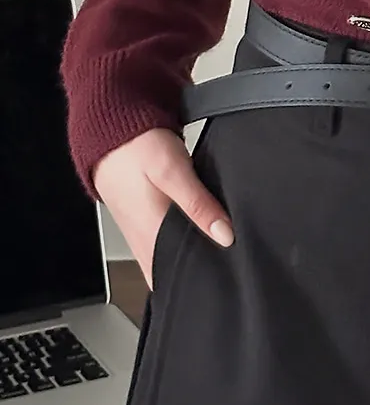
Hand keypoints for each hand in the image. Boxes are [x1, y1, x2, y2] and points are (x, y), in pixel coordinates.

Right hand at [93, 128, 232, 288]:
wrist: (107, 125)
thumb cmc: (135, 144)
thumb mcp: (173, 170)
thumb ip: (198, 204)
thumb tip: (225, 236)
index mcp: (149, 234)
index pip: (177, 274)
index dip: (202, 279)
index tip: (226, 278)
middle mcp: (141, 239)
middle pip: (173, 271)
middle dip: (198, 272)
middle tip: (225, 267)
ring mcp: (138, 233)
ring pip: (166, 260)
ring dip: (187, 259)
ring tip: (214, 254)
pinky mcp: (139, 223)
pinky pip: (160, 246)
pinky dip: (177, 247)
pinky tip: (194, 237)